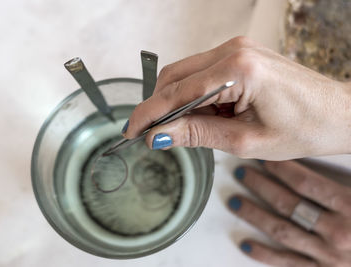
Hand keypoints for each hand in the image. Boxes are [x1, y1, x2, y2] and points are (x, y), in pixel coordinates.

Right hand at [123, 36, 350, 159]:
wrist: (338, 114)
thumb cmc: (304, 128)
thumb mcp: (245, 142)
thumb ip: (197, 134)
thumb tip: (159, 136)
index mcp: (239, 70)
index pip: (178, 92)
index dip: (150, 113)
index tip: (132, 130)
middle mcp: (234, 50)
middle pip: (176, 76)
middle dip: (158, 106)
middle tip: (149, 134)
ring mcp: (236, 49)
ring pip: (186, 74)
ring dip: (176, 102)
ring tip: (184, 130)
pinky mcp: (239, 55)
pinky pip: (201, 73)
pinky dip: (193, 96)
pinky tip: (201, 115)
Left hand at [228, 160, 350, 266]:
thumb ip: (349, 177)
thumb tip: (336, 146)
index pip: (306, 184)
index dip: (281, 170)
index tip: (264, 159)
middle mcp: (337, 233)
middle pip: (288, 204)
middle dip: (261, 186)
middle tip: (242, 173)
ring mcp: (328, 257)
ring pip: (281, 230)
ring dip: (254, 215)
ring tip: (234, 201)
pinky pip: (288, 264)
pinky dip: (265, 254)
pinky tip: (246, 244)